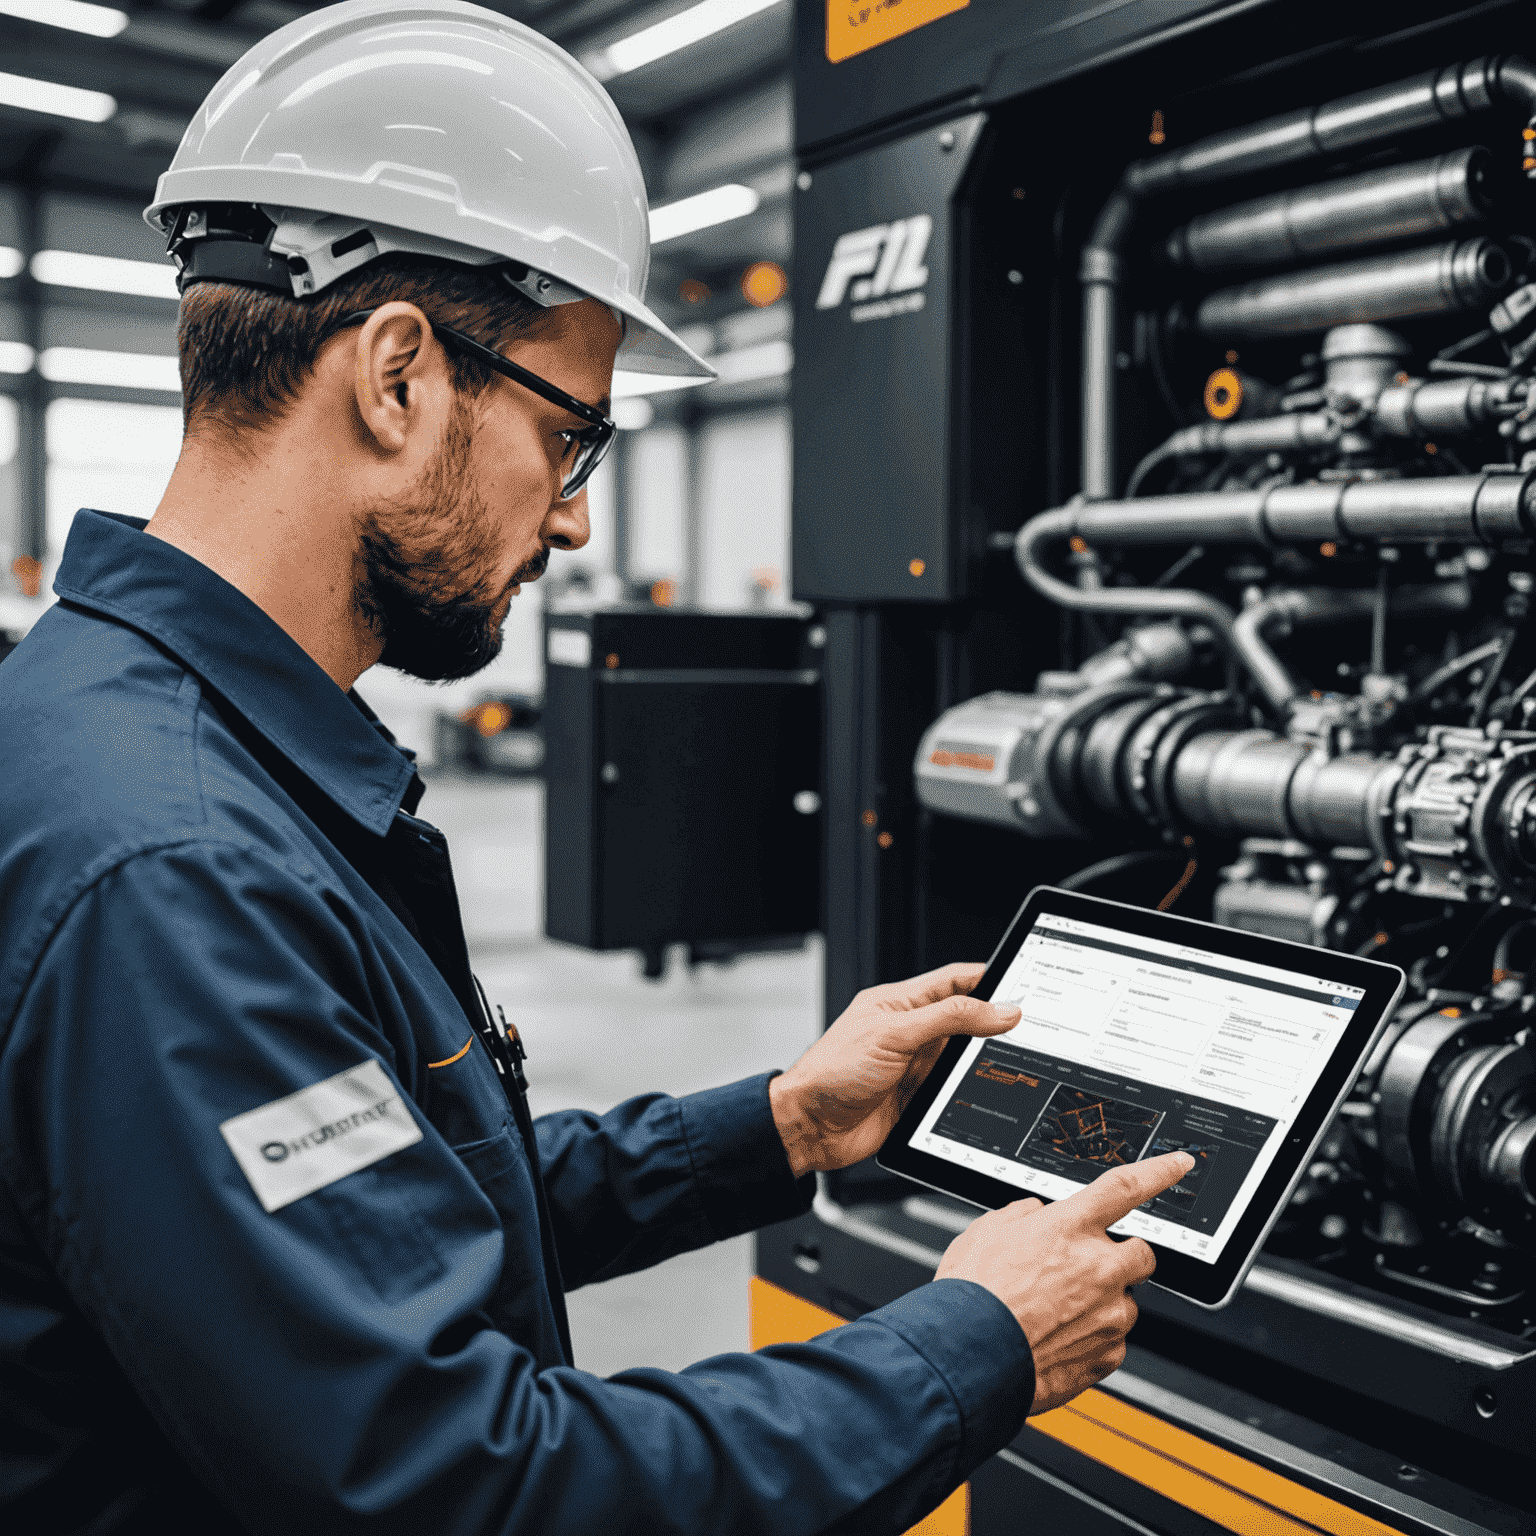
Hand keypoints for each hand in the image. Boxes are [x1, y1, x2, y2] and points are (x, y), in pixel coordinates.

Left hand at [768, 963, 1020, 1177]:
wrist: (809, 1128)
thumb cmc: (832, 1073)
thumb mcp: (894, 1034)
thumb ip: (948, 1018)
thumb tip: (998, 1009)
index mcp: (898, 1003)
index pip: (951, 982)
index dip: (986, 979)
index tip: (1020, 982)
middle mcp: (908, 1032)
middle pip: (963, 1019)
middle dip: (993, 1021)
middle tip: (1028, 1025)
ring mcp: (913, 1066)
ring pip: (963, 1057)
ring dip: (983, 1060)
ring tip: (1012, 1059)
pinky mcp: (916, 1099)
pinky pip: (954, 1091)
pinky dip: (972, 1091)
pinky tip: (987, 1092)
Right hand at [934, 1151, 1194, 1414]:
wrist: (970, 1356)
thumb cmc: (973, 1294)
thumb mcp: (985, 1232)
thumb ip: (1020, 1215)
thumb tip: (1034, 1215)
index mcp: (1069, 1227)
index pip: (1126, 1187)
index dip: (1159, 1172)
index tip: (1180, 1164)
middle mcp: (1098, 1266)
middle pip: (1142, 1251)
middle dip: (1123, 1255)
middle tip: (1089, 1267)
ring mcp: (1109, 1313)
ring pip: (1127, 1300)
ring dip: (1104, 1302)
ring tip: (1058, 1313)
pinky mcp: (1109, 1354)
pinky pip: (1114, 1340)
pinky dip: (1093, 1339)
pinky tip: (1059, 1339)